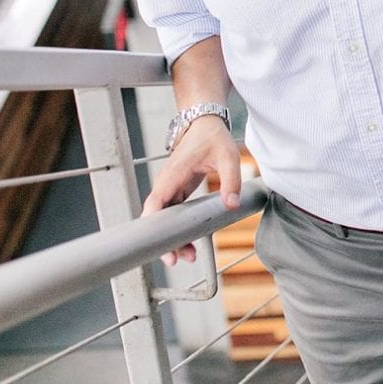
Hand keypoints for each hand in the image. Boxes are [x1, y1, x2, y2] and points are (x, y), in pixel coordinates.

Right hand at [142, 115, 240, 266]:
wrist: (204, 124)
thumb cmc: (212, 137)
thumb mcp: (228, 157)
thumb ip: (231, 181)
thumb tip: (230, 205)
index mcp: (173, 174)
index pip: (155, 201)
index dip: (152, 222)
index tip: (154, 241)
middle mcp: (167, 183)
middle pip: (157, 216)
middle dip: (162, 239)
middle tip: (175, 260)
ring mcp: (170, 188)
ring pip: (164, 218)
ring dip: (171, 237)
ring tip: (188, 256)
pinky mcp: (177, 191)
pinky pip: (172, 214)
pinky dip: (177, 228)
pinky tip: (188, 242)